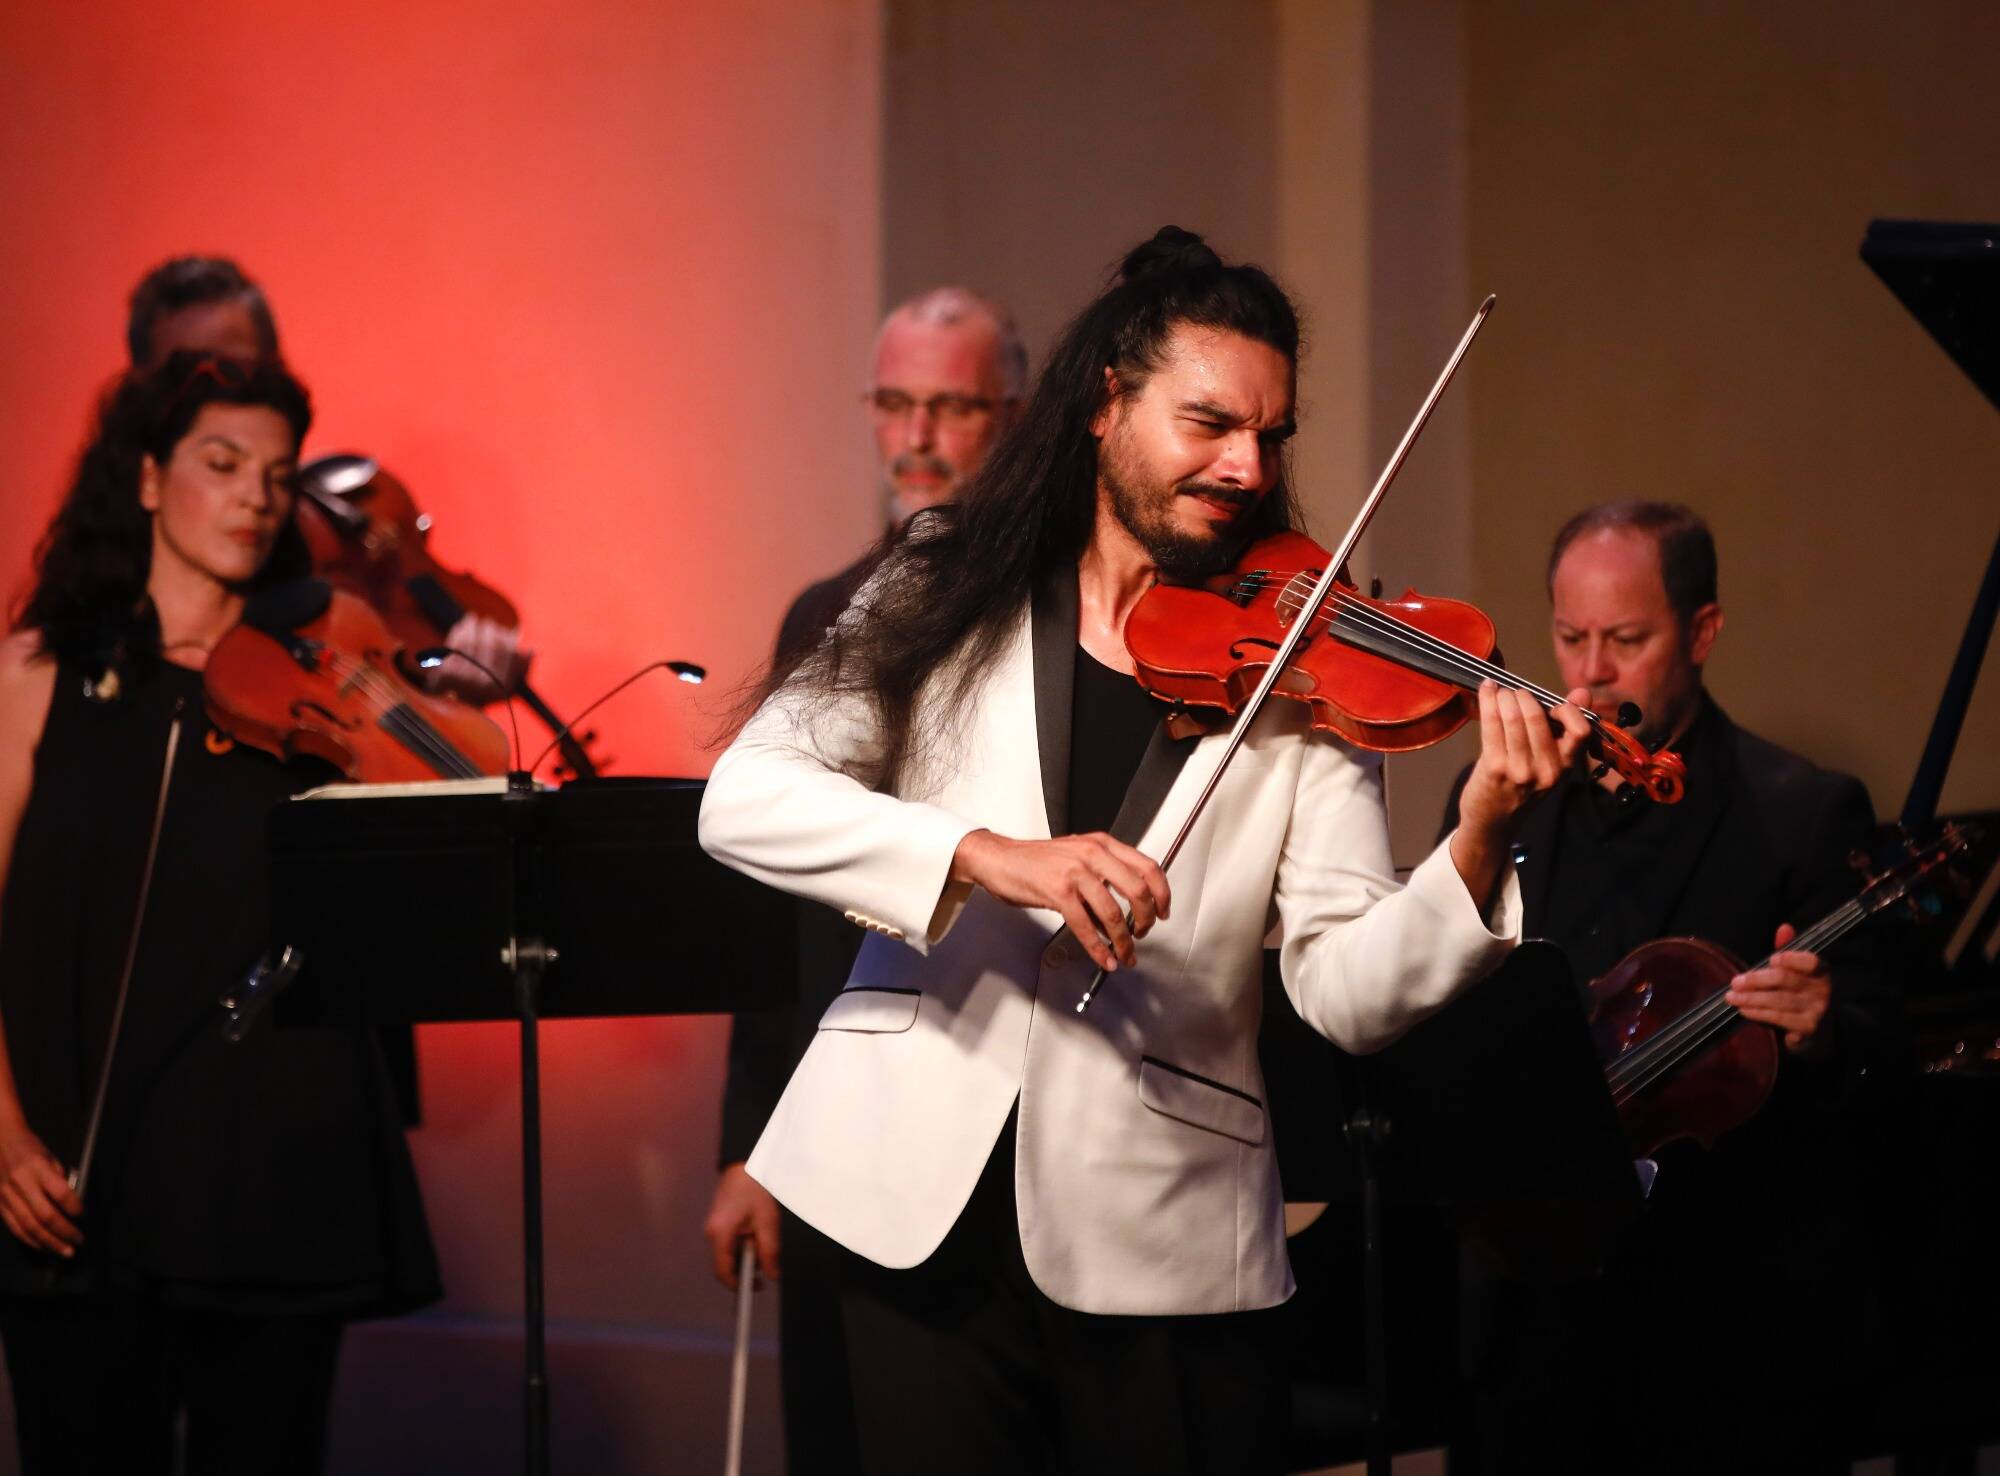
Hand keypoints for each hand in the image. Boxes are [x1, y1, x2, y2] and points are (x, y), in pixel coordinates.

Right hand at [0, 1125, 81, 1256]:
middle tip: (79, 1242)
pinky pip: (15, 1227)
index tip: (84, 1215)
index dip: (74, 1206)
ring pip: (28, 1226)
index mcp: (38, 1167)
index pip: (60, 1192)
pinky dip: (30, 1240)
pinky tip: (43, 1247)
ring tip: (64, 1251)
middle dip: (64, 1232)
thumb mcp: (49, 1156)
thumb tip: (72, 1202)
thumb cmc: (29, 1147)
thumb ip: (59, 1178)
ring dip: (48, 1242)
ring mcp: (7, 1196)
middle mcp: (21, 1183)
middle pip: (44, 1215)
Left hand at [426, 614, 530, 703]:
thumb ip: (523, 668)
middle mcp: (484, 682)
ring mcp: (463, 678)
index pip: (507, 650)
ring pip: (471, 641)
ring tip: (472, 619)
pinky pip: (455, 645)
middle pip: (488, 643)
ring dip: (472, 626)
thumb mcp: (510, 688)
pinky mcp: (446, 672)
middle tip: (487, 622)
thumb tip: (533, 649)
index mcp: (502, 685)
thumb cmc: (486, 695)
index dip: (506, 635)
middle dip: (488, 628)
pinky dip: (458, 633)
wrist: (457, 708)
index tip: (504, 628)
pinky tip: (462, 627)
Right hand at [703, 1162, 780, 1290]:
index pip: (723, 1271)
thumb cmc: (755, 1189)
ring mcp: (713, 1228)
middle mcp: (712, 1233)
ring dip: (747, 1253)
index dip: (738, 1285)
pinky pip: (730, 1243)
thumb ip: (769, 1251)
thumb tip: (773, 1275)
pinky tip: (756, 1231)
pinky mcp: (718, 1223)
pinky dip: (744, 1244)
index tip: (754, 1289)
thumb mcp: (767, 1221)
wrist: (744, 1164)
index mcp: (720, 1234)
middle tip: (768, 1262)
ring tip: (763, 1236)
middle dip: (747, 1267)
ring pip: (730, 1253)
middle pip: (726, 1264)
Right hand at [950, 829, 1169, 972]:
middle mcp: (1093, 854)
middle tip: (1143, 935)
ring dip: (1123, 941)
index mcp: (1102, 844)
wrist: (998, 859)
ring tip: (1124, 954)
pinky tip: (1103, 958)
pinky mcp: (1058, 891)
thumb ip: (1103, 879)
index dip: (1162, 893)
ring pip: (1113, 913)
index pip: (1148, 867)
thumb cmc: (1035, 861)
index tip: (1164, 912)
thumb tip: (1123, 914)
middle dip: (1146, 920)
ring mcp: (1076, 872)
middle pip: (1138, 891)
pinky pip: (1086, 926)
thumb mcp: (1076, 858)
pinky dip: (1098, 948)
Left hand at [1450, 683, 1591, 900]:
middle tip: (1513, 694)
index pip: (1580, 731)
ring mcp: (1520, 770)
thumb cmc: (1521, 788)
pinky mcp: (1494, 768)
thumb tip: (1583, 693)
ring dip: (1503, 697)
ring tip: (1499, 693)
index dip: (1567, 710)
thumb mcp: (1549, 763)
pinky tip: (1486, 690)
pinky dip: (1488, 701)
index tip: (1552, 705)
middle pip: (1537, 716)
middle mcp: (1546, 769)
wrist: (1494, 823)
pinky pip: (1492, 724)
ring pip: (1513, 717)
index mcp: (1565, 766)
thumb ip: (1564, 728)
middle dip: (1522, 696)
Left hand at [1726, 923, 1831, 1054]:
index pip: (1811, 962)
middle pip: (1786, 980)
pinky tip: (1744, 1010)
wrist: (1816, 1030)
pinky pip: (1780, 1019)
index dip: (1792, 959)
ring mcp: (1817, 1010)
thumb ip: (1788, 952)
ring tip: (1732, 997)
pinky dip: (1759, 1014)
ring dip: (1752, 998)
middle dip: (1756, 980)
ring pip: (1779, 1001)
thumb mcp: (1796, 972)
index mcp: (1820, 972)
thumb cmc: (1800, 994)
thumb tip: (1784, 928)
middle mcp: (1822, 990)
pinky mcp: (1808, 1028)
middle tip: (1735, 982)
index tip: (1772, 959)